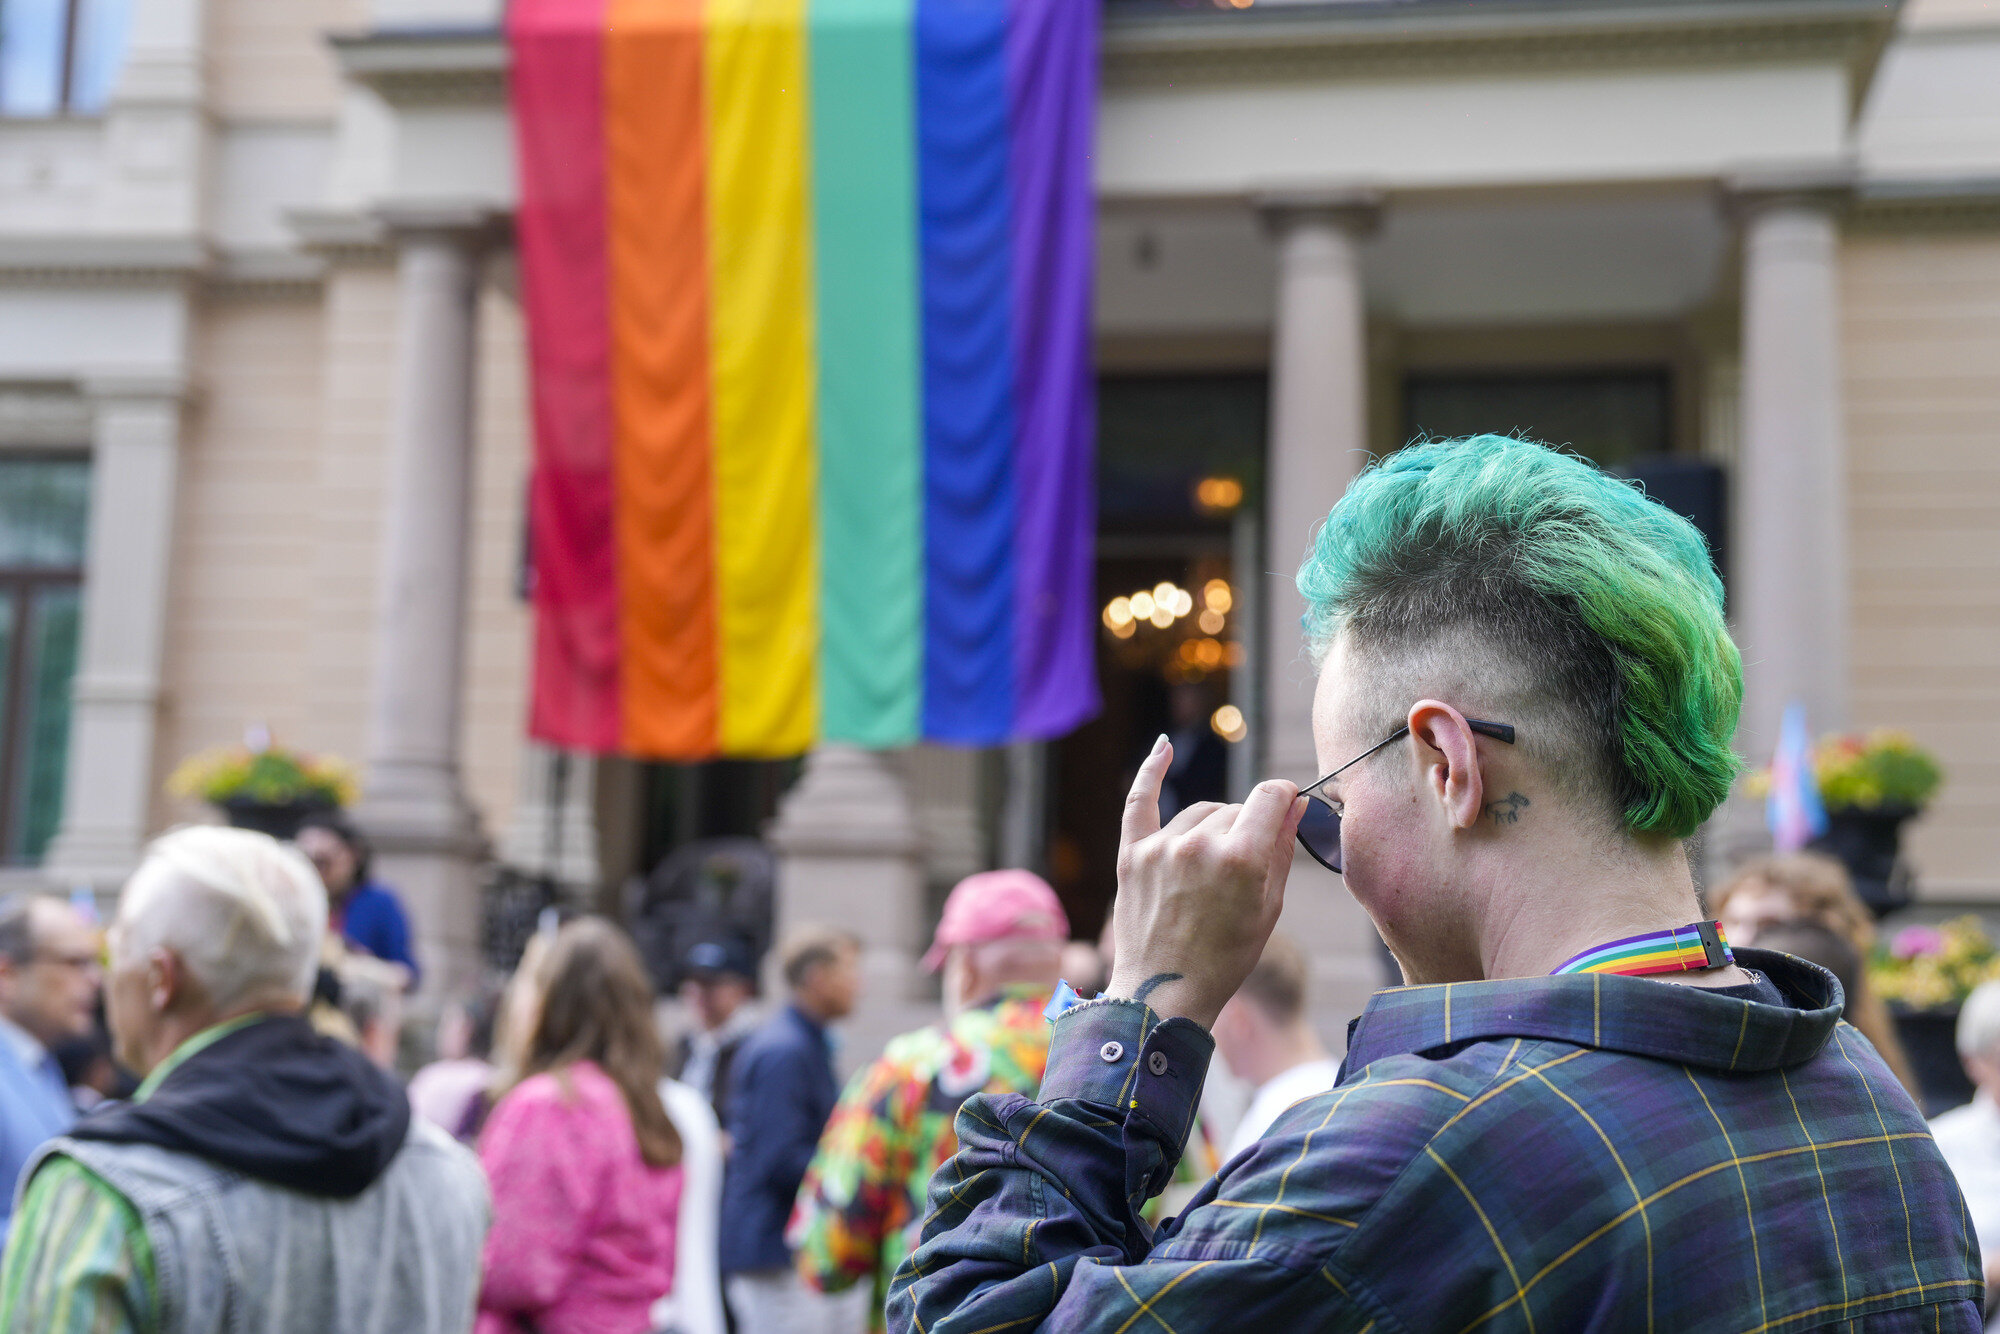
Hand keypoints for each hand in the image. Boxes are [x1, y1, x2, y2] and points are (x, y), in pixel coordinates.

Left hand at [1105, 735, 1306, 1029]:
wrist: (1164, 993)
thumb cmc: (1226, 958)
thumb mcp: (1268, 908)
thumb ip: (1280, 848)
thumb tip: (1294, 802)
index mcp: (1240, 858)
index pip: (1270, 796)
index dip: (1284, 797)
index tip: (1288, 805)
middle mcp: (1198, 844)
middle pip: (1235, 810)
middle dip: (1246, 831)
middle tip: (1243, 875)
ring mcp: (1160, 847)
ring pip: (1200, 812)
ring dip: (1212, 828)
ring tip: (1212, 873)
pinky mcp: (1131, 854)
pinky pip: (1140, 800)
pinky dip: (1151, 771)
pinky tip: (1164, 746)